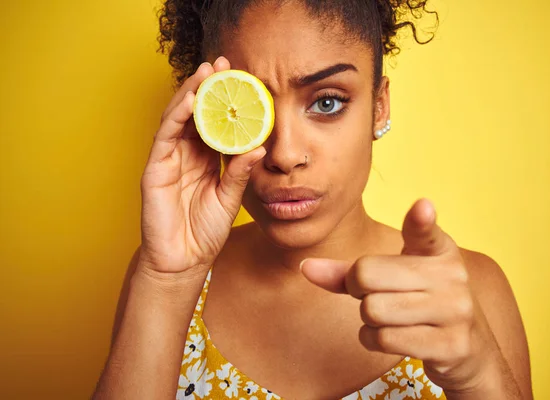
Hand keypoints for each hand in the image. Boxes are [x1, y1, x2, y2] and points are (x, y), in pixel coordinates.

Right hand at [139, 56, 264, 274]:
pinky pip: (164, 137)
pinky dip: (176, 116)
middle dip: (208, 88)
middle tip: (224, 64)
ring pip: (177, 118)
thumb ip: (239, 173)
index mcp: (205, 160)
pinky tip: (190, 100)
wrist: (183, 262)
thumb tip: (259, 147)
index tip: (242, 79)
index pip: (215, 123)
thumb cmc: (205, 232)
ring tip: (207, 72)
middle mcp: (186, 154)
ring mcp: (168, 160)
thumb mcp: (230, 198)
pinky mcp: (155, 170)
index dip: (226, 102)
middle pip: (196, 114)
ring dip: (191, 93)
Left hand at [301, 199, 499, 392]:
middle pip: (366, 275)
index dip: (421, 220)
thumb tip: (306, 267)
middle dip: (357, 290)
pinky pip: (384, 339)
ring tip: (391, 318)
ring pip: (372, 311)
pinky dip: (374, 340)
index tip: (422, 207)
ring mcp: (455, 310)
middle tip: (376, 295)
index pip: (425, 232)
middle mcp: (451, 276)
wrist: (468, 348)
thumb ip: (349, 272)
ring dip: (368, 320)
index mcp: (439, 251)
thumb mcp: (393, 279)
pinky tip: (394, 337)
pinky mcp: (451, 344)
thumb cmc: (419, 304)